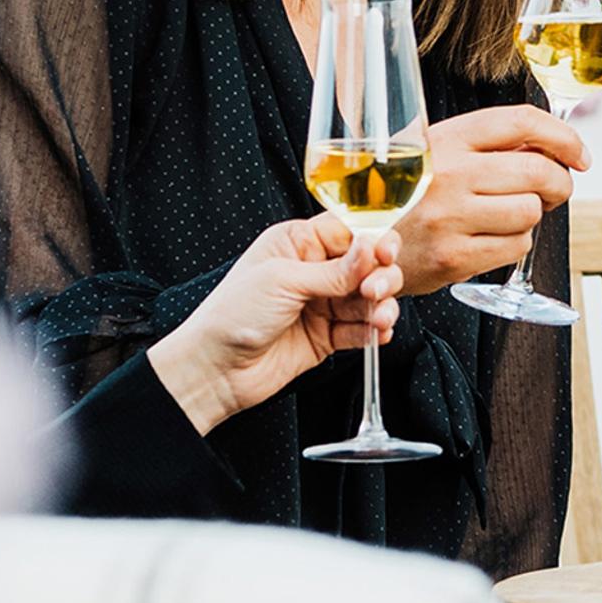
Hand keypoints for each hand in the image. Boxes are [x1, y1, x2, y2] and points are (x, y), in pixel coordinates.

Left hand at [148, 214, 405, 436]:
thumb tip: (372, 248)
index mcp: (297, 244)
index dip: (373, 241)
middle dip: (380, 276)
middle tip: (375, 292)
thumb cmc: (234, 314)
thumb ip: (334, 271)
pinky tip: (377, 334)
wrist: (216, 370)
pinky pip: (360, 329)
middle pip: (366, 265)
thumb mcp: (284, 281)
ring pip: (368, 299)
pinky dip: (373, 331)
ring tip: (380, 319)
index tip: (385, 254)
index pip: (349, 232)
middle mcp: (312, 270)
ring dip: (381, 307)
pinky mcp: (326, 336)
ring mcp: (320, 305)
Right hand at [388, 102, 587, 296]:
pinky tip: (489, 238)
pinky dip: (514, 243)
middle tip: (551, 190)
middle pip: (538, 171)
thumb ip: (486, 145)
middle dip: (558, 183)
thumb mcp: (435, 154)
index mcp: (445, 139)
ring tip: (506, 215)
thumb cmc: (406, 196)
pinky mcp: (454, 258)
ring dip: (531, 215)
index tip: (579, 154)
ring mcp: (451, 218)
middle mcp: (448, 174)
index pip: (521, 122)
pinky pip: (517, 247)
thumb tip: (554, 146)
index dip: (563, 137)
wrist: (358, 244)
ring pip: (531, 212)